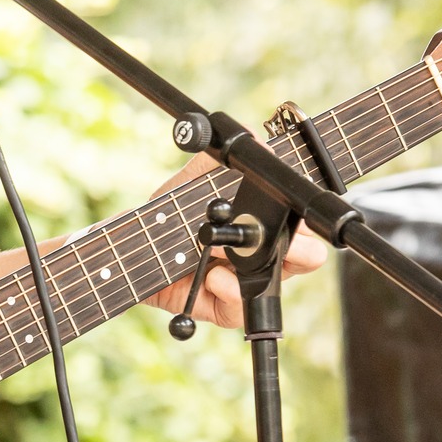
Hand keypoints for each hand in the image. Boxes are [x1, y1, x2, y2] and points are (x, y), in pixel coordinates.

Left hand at [140, 152, 330, 329]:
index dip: (305, 217)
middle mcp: (261, 254)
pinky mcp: (223, 306)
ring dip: (259, 267)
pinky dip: (229, 291)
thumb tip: (251, 133)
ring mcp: (244, 282)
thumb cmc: (169, 217)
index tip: (295, 207)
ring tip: (228, 252)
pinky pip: (238, 308)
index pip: (300, 222)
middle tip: (279, 238)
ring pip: (274, 284)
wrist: (135, 250)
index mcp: (262, 224)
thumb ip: (217, 161)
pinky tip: (214, 276)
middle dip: (301, 248)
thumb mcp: (190, 183)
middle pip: (305, 256)